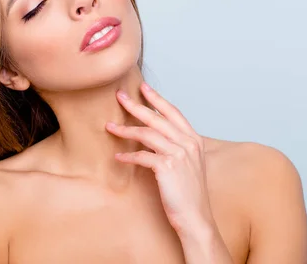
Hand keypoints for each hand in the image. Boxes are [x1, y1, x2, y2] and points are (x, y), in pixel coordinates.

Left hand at [106, 82, 218, 243]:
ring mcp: (179, 154)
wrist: (196, 218)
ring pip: (146, 133)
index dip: (157, 98)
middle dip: (136, 105)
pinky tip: (118, 157)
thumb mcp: (189, 165)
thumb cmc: (190, 195)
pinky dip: (128, 156)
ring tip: (110, 127)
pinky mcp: (167, 167)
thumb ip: (177, 148)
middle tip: (119, 96)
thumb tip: (156, 136)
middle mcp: (188, 143)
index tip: (143, 87)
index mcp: (194, 140)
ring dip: (125, 130)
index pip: (173, 112)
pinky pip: (142, 156)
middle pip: (157, 117)